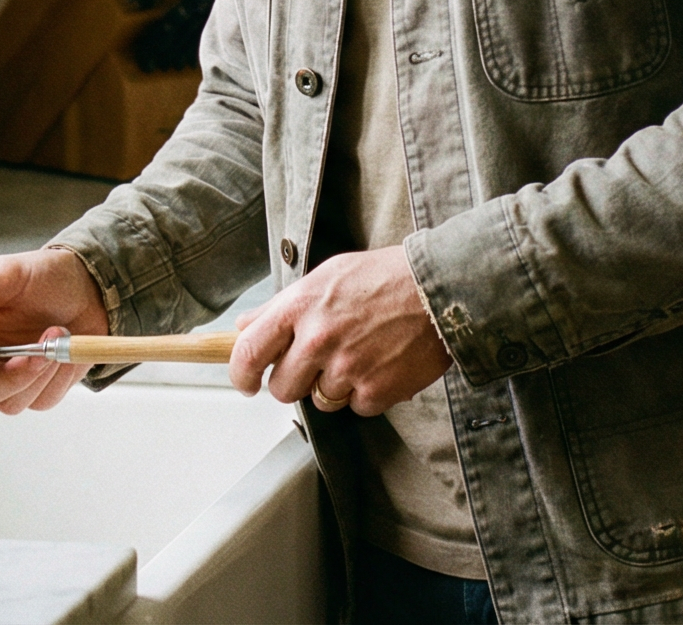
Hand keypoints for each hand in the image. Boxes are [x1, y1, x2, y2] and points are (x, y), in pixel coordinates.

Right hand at [0, 247, 110, 415]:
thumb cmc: (40, 276)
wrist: (87, 288)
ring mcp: (1, 378)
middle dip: (4, 377)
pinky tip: (62, 351)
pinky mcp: (32, 389)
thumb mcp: (5, 273)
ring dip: (36, 373)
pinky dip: (55, 378)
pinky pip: (37, 402)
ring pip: (6, 404)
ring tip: (55, 333)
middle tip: (33, 351)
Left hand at [230, 245, 451, 416]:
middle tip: (317, 363)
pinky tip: (381, 364)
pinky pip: (355, 407)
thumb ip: (282, 305)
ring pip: (319, 401)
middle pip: (282, 388)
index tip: (247, 382)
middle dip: (296, 381)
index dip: (242, 373)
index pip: (250, 351)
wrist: (440, 290)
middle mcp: (319, 339)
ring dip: (334, 386)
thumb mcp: (328, 276)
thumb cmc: (385, 277)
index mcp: (301, 306)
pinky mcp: (375, 391)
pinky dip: (366, 392)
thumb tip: (245, 325)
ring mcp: (347, 368)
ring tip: (359, 354)